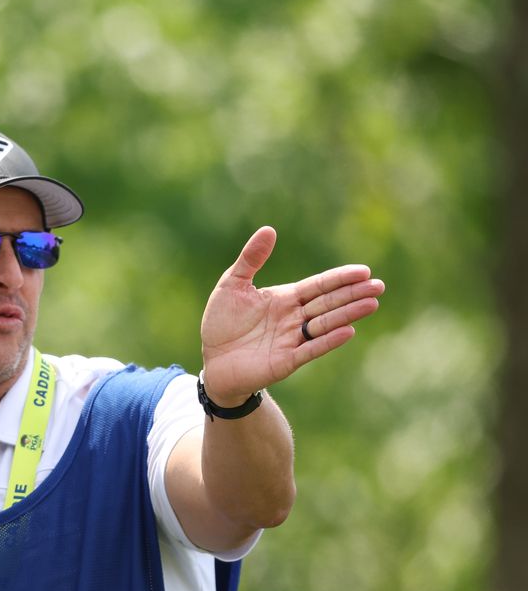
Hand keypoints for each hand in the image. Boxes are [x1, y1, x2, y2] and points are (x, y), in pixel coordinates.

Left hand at [199, 226, 384, 403]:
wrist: (212, 359)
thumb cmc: (222, 323)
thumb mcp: (232, 285)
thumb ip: (251, 259)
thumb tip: (268, 230)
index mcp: (285, 299)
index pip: (318, 286)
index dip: (340, 278)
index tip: (363, 271)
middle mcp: (294, 318)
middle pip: (328, 303)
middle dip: (352, 294)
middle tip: (379, 286)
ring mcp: (292, 339)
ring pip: (325, 324)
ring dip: (348, 314)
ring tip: (371, 304)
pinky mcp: (287, 360)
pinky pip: (311, 348)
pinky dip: (328, 340)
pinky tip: (348, 331)